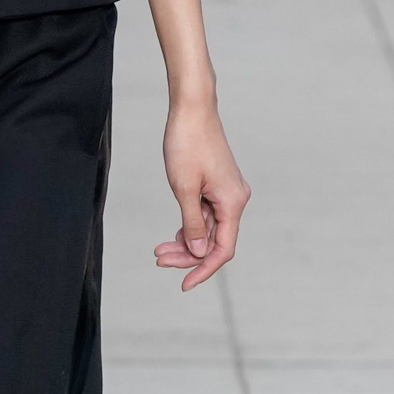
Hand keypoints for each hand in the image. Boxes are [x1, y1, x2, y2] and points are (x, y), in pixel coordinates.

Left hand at [155, 99, 248, 290]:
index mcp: (232, 202)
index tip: (183, 284)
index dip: (203, 270)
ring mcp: (227, 192)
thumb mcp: (183, 188)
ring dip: (185, 242)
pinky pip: (206, 215)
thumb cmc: (187, 143)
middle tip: (159, 261)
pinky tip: (173, 236)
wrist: (192, 108)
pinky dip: (190, 226)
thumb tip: (196, 252)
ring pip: (208, 229)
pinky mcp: (218, 185)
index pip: (222, 250)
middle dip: (187, 255)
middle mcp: (235, 199)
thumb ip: (191, 223)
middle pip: (214, 241)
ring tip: (159, 251)